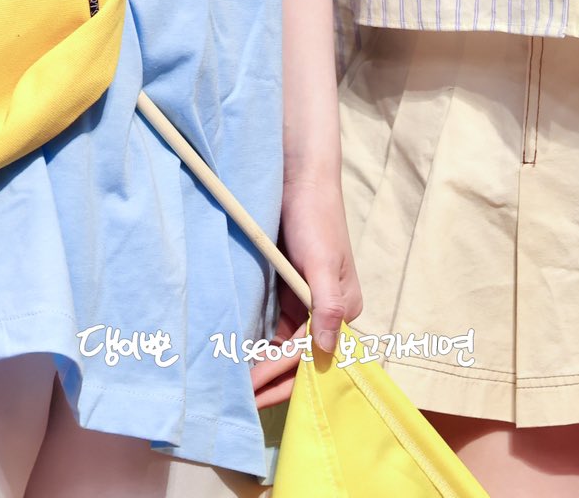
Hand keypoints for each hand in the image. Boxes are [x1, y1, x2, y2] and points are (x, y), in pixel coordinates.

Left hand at [249, 171, 361, 409]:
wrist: (297, 176)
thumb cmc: (315, 215)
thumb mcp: (323, 260)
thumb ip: (327, 305)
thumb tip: (325, 351)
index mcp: (344, 308)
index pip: (311, 356)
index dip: (282, 376)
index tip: (253, 391)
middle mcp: (326, 311)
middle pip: (298, 357)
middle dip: (272, 380)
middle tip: (241, 402)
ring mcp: (305, 301)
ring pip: (282, 345)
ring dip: (261, 365)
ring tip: (234, 386)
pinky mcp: (286, 290)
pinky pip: (272, 326)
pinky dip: (257, 343)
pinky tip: (238, 355)